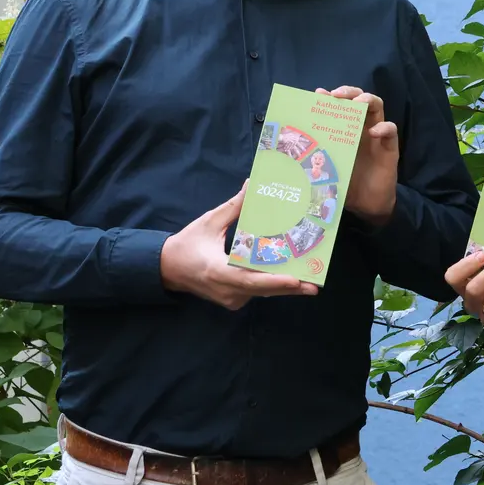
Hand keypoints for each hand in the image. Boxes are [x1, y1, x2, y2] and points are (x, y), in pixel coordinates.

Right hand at [159, 182, 318, 309]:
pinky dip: (271, 284)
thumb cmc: (187, 244)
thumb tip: (252, 185)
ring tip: (310, 278)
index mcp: (218, 271)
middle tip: (315, 284)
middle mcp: (226, 290)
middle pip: (263, 290)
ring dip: (283, 285)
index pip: (250, 281)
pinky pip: (255, 292)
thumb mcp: (209, 222)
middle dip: (290, 287)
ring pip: (262, 292)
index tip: (295, 280)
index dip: (274, 281)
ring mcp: (230, 298)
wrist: (167, 269)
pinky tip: (289, 275)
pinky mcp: (232, 299)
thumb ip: (233, 207)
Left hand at [318, 86, 398, 225]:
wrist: (366, 205)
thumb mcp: (326, 165)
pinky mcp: (389, 148)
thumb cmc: (344, 183)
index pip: (339, 104)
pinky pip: (391, 131)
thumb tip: (286, 144)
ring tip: (357, 103)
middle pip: (358, 99)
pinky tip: (374, 132)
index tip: (318, 94)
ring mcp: (376, 136)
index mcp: (344, 129)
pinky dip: (384, 128)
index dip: (330, 96)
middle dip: (349, 92)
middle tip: (337, 95)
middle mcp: (360, 127)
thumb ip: (314, 152)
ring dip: (368, 100)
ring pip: (377, 106)